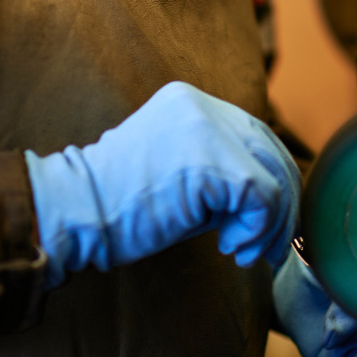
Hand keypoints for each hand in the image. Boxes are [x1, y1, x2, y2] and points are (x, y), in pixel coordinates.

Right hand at [25, 81, 299, 287]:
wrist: (76, 213)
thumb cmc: (122, 207)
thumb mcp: (181, 173)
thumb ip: (221, 171)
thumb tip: (271, 200)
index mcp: (193, 103)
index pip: (255, 137)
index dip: (270, 183)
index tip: (262, 226)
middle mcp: (204, 105)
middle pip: (270, 151)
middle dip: (281, 205)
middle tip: (270, 248)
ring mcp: (209, 126)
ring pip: (273, 173)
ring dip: (271, 224)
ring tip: (248, 253)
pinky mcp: (212, 158)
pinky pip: (261, 195)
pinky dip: (257, 228)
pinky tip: (231, 248)